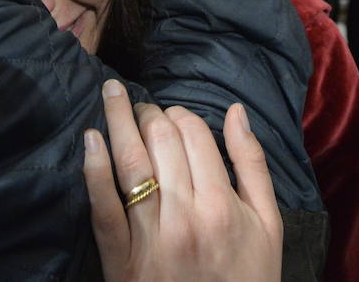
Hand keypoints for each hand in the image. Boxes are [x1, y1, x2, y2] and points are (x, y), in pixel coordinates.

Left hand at [83, 80, 281, 281]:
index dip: (180, 115)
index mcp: (221, 205)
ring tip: (110, 95)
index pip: (193, 135)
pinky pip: (103, 209)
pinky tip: (90, 140)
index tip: (174, 117)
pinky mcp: (120, 261)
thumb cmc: (247, 279)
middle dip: (149, 113)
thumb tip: (235, 111)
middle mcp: (184, 217)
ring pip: (130, 163)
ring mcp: (148, 239)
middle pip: (160, 141)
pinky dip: (94, 170)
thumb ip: (252, 165)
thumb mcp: (268, 226)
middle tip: (142, 107)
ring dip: (118, 121)